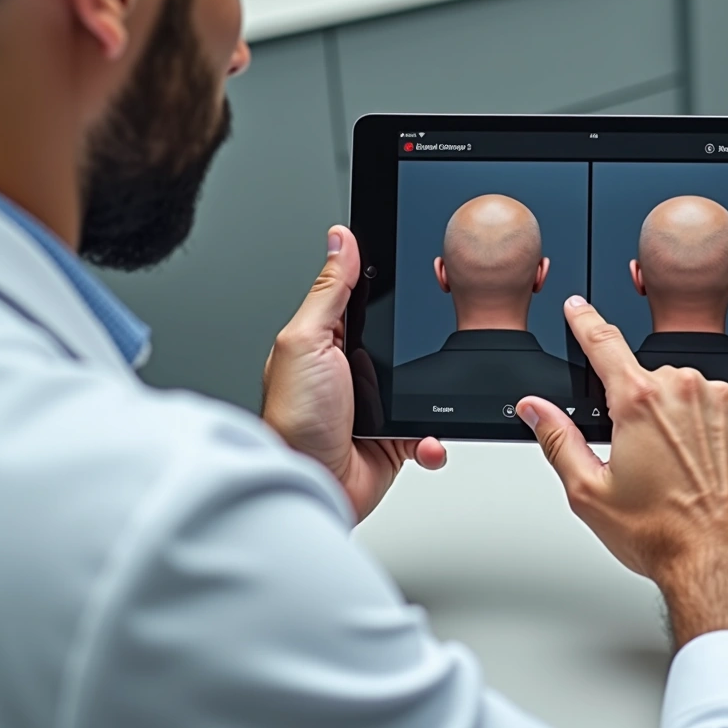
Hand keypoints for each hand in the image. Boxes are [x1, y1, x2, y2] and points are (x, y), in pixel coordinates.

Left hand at [263, 226, 445, 520]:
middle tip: (428, 340)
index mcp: (328, 341)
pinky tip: (425, 436)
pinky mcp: (395, 440)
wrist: (311, 486)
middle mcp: (353, 371)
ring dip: (433, 395)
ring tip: (426, 397)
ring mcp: (376, 406)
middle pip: (402, 339)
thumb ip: (328, 292)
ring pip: (423, 386)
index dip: (385, 282)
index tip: (412, 267)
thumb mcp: (305, 342)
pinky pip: (430, 431)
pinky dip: (434, 437)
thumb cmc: (293, 422)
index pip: (362, 298)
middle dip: (420, 342)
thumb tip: (341, 240)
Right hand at [517, 297, 727, 650]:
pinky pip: (723, 407)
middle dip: (641, 410)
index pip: (603, 343)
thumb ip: (558, 440)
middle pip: (649, 381)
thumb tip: (536, 410)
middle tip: (645, 459)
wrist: (724, 559)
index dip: (585, 322)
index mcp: (639, 403)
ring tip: (681, 471)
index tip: (578, 309)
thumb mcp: (590, 493)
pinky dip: (713, 429)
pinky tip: (708, 466)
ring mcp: (724, 400)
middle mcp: (684, 390)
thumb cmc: (664, 534)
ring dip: (680, 420)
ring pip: (689, 393)